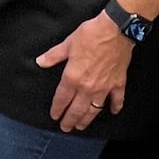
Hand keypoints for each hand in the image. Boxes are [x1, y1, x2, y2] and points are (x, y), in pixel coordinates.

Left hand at [36, 14, 132, 132]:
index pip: (62, 99)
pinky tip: (113, 112)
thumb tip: (40, 61)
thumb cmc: (91, 34)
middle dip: (70, 120)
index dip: (57, 109)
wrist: (115, 30)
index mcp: (72, 77)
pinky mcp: (118, 83)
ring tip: (82, 126)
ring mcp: (104, 87)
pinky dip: (115, 107)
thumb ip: (54, 55)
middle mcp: (87, 86)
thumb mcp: (68, 43)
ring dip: (87, 119)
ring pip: (94, 109)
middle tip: (66, 128)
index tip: (55, 116)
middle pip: (77, 109)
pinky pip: (117, 100)